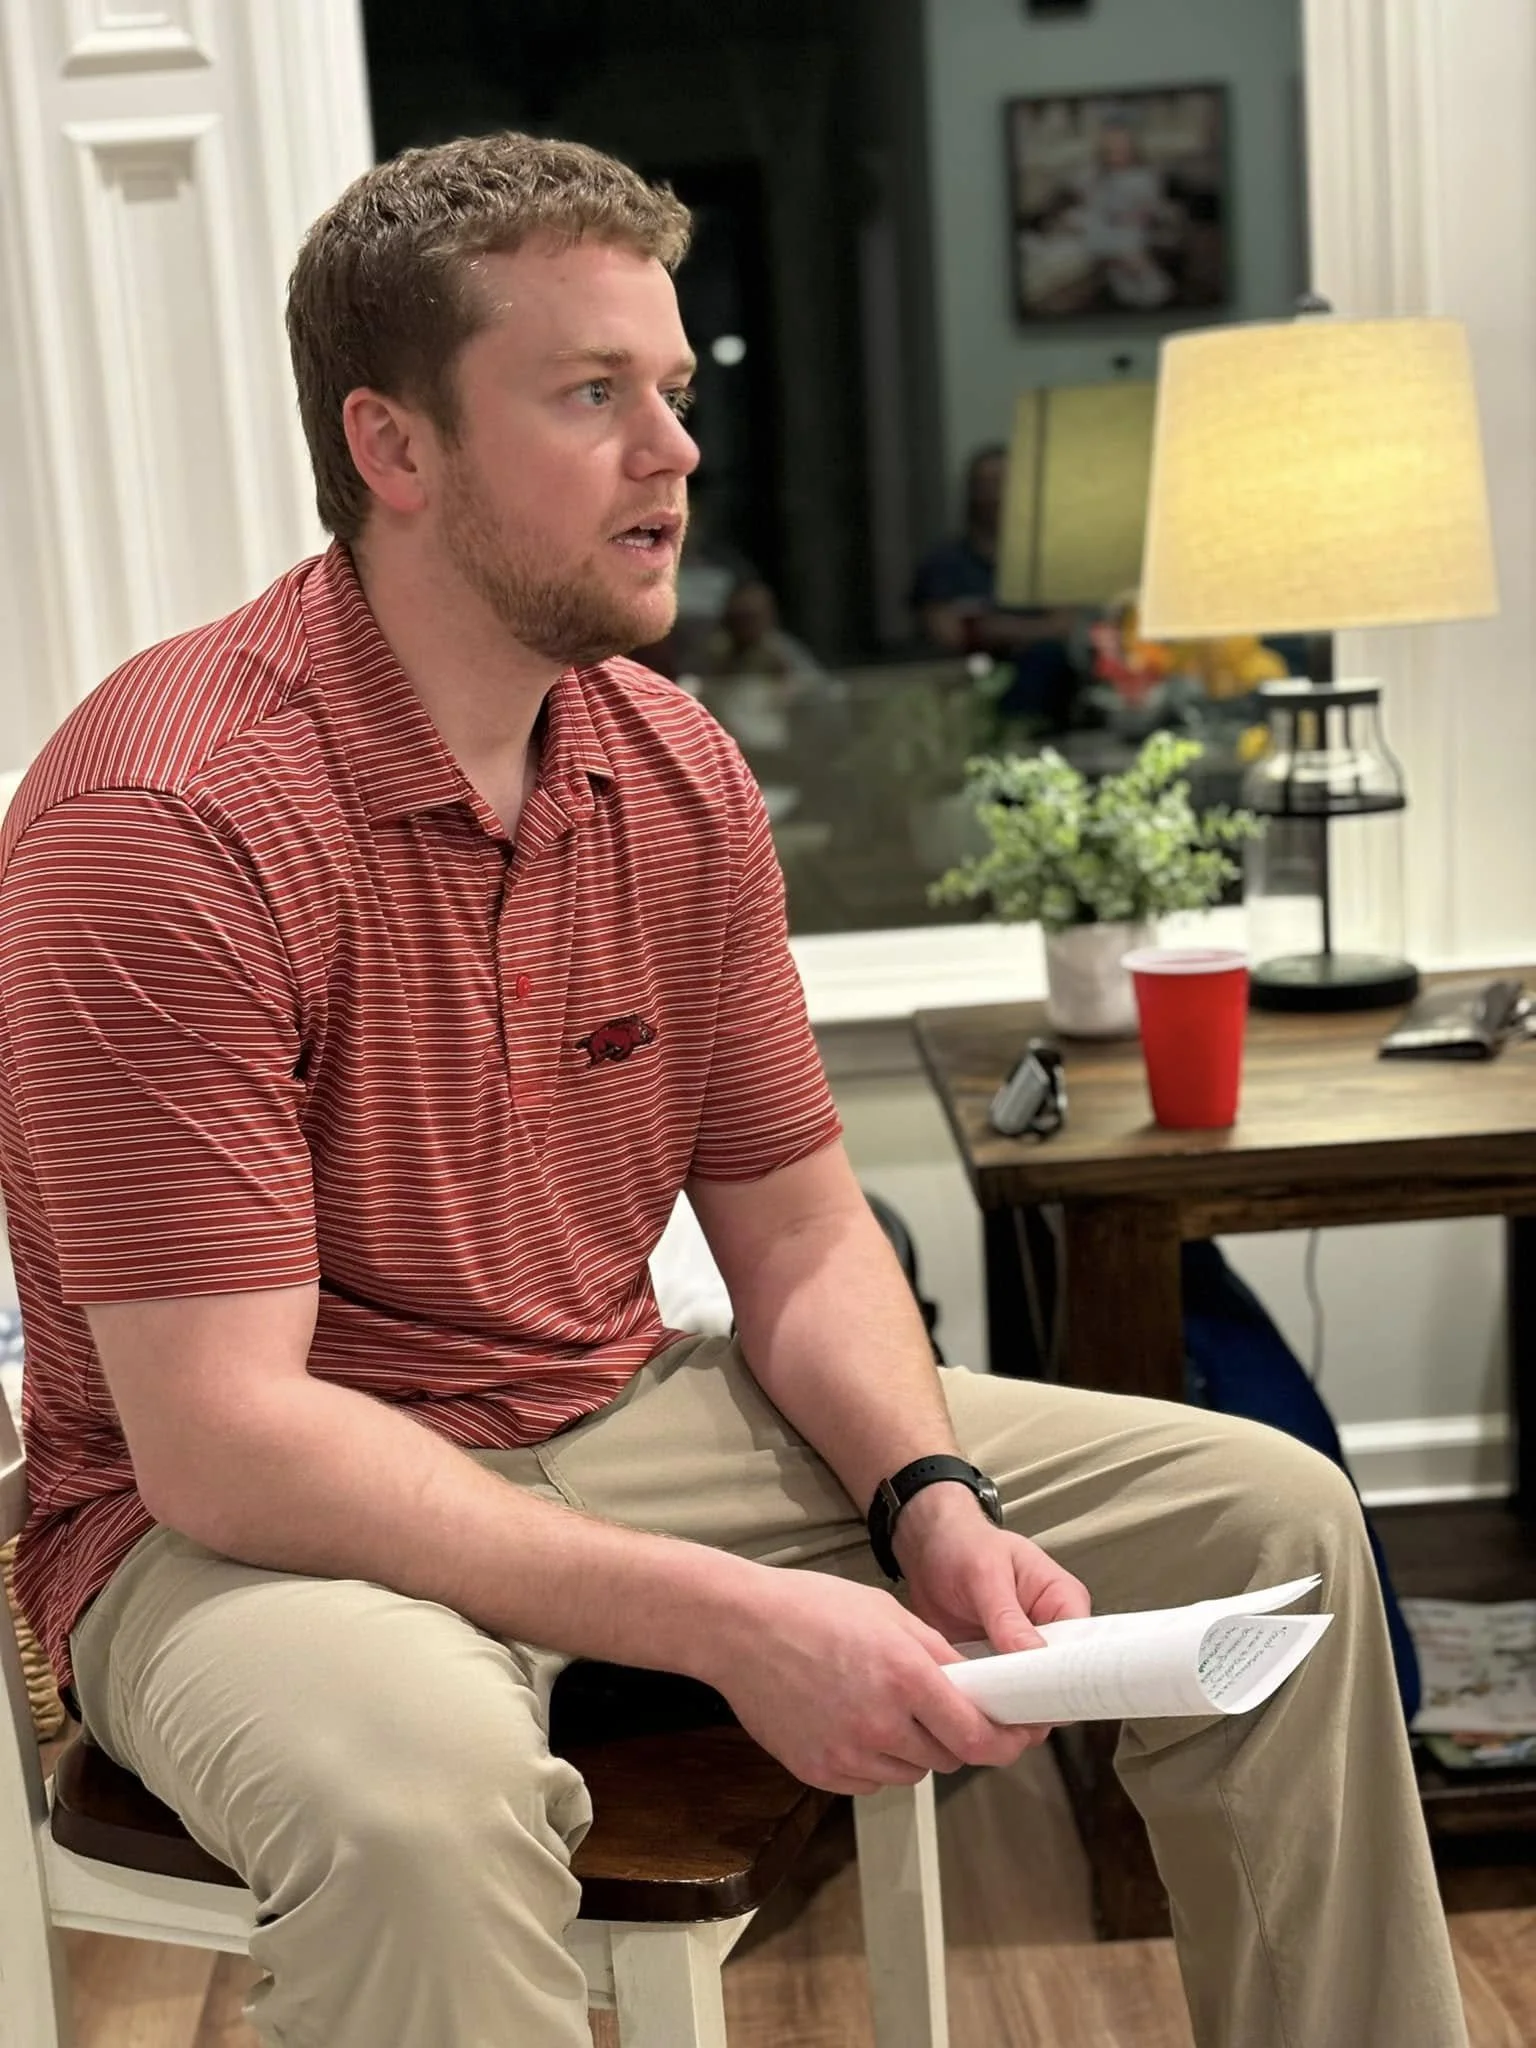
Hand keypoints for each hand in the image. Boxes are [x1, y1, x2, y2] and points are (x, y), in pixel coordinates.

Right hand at [701, 1565, 1048, 1795]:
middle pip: (948, 1757)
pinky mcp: (819, 1772)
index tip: (1015, 1737)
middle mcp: (879, 1723)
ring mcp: (846, 1754)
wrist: (739, 1628)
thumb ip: (938, 1655)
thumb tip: (977, 1688)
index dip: (1004, 1741)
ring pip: (910, 1771)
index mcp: (903, 1675)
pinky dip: (873, 1760)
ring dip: (912, 1748)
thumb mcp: (888, 1613)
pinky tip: (851, 1720)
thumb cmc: (811, 1608)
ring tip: (881, 1705)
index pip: (976, 1736)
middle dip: (953, 1735)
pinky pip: (870, 1780)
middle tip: (935, 1706)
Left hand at [894, 1484, 1090, 1740]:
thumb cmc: (963, 1543)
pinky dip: (990, 1705)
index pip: (1082, 1650)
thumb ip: (1007, 1614)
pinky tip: (973, 1711)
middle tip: (1011, 1715)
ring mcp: (1025, 1653)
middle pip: (1061, 1681)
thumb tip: (1032, 1654)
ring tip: (989, 1715)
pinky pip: (1003, 1696)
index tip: (1045, 1698)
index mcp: (1063, 1599)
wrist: (928, 1548)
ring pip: (1033, 1696)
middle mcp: (1051, 1631)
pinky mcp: (999, 1668)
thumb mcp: (985, 1573)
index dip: (1067, 1677)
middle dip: (1038, 1701)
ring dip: (1011, 1707)